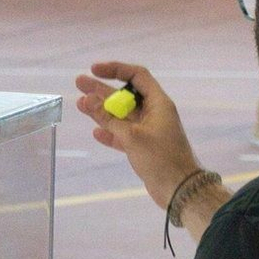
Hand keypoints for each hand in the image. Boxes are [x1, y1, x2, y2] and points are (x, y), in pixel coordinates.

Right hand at [74, 62, 198, 211]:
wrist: (179, 189)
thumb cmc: (160, 158)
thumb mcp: (132, 136)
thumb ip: (109, 118)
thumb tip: (89, 100)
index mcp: (158, 103)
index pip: (137, 76)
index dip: (116, 69)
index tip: (95, 69)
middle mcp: (153, 113)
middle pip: (124, 95)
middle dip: (102, 90)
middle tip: (79, 83)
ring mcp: (148, 130)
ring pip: (121, 115)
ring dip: (101, 111)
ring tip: (79, 104)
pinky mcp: (143, 147)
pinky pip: (123, 134)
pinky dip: (110, 132)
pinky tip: (96, 132)